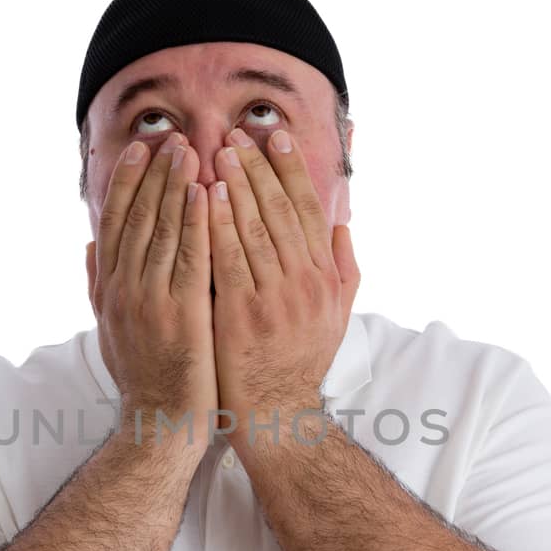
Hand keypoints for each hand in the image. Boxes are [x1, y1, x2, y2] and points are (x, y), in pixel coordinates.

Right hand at [86, 133, 217, 454]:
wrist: (160, 424)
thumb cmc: (142, 378)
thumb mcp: (108, 328)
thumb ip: (97, 284)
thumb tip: (89, 246)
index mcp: (108, 288)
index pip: (116, 222)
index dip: (128, 182)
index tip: (142, 150)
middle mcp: (124, 289)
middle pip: (138, 217)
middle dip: (156, 173)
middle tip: (173, 137)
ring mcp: (150, 301)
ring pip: (162, 230)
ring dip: (177, 186)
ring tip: (193, 151)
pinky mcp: (180, 314)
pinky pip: (189, 258)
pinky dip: (196, 222)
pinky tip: (207, 194)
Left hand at [209, 127, 359, 447]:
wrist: (278, 417)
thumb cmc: (300, 364)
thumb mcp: (337, 317)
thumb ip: (344, 269)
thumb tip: (343, 225)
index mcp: (325, 278)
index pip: (310, 210)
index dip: (292, 171)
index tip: (276, 138)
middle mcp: (305, 283)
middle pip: (282, 211)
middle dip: (259, 167)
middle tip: (238, 133)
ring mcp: (275, 299)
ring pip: (256, 229)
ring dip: (238, 186)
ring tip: (219, 151)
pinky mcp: (242, 316)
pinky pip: (229, 261)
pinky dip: (219, 226)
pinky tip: (206, 198)